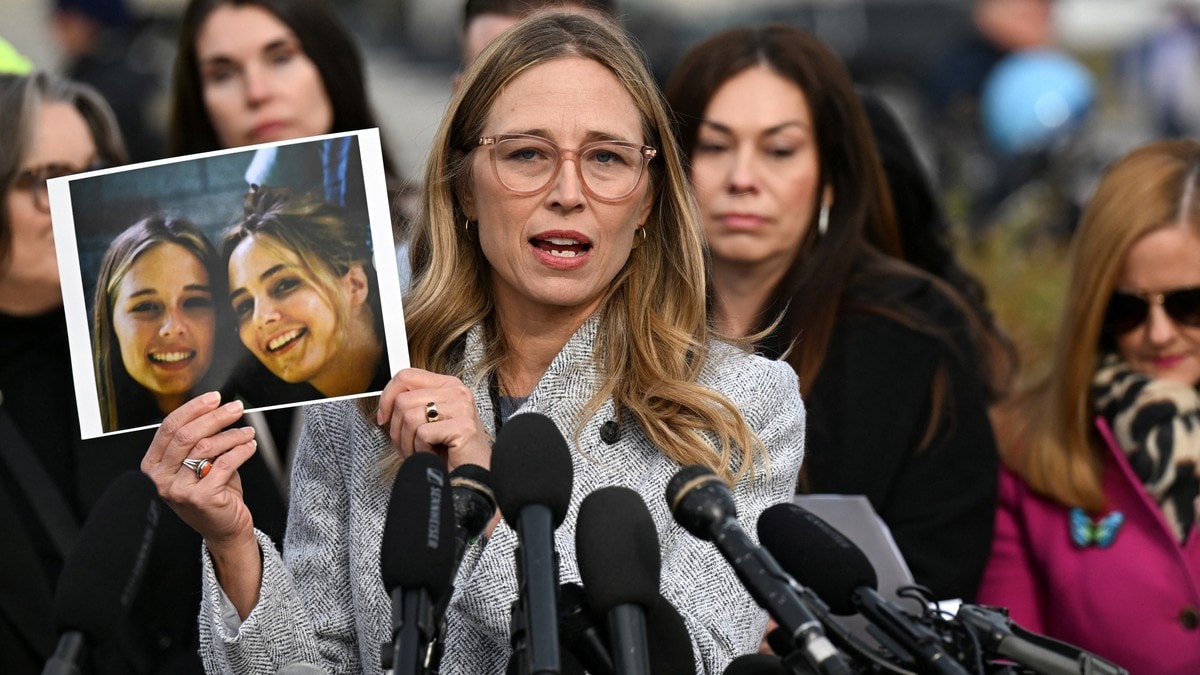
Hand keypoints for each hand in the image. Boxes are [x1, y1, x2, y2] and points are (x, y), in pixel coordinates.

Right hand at [141, 391, 257, 550]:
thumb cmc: (212, 493)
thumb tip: (214, 409)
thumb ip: (198, 440)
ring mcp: (178, 490)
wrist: (224, 529)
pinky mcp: (200, 498)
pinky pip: (224, 463)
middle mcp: (160, 478)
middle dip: (214, 416)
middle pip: (186, 435)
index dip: (193, 408)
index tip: (214, 398)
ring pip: (206, 447)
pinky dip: (241, 450)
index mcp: (154, 465)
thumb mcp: (198, 464)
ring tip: (247, 432)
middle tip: (235, 408)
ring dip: (232, 434)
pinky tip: (249, 446)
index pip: (169, 427)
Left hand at [376, 368, 491, 470]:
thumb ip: (412, 404)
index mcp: (447, 384)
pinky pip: (423, 434)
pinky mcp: (463, 426)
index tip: (384, 418)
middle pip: (403, 400)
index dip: (387, 397)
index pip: (406, 376)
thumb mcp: (429, 419)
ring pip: (410, 417)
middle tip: (407, 446)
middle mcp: (457, 391)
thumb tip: (385, 404)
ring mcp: (462, 407)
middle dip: (397, 430)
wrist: (471, 475)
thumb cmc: (449, 450)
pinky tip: (432, 455)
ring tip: (421, 452)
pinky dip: (421, 450)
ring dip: (408, 443)